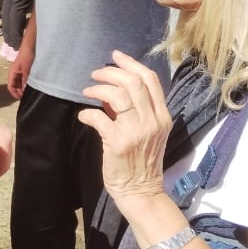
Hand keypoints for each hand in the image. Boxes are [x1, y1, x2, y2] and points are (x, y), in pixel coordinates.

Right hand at [7, 45, 32, 98]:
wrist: (30, 46)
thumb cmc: (26, 55)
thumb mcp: (26, 69)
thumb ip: (25, 80)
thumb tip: (24, 89)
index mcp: (12, 73)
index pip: (10, 86)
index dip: (14, 93)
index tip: (20, 98)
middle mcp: (14, 73)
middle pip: (14, 86)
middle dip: (19, 91)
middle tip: (26, 95)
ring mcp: (19, 72)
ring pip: (19, 83)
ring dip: (23, 87)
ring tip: (29, 91)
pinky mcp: (24, 70)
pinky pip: (23, 79)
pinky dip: (26, 83)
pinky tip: (31, 84)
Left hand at [78, 50, 172, 206]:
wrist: (141, 192)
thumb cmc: (143, 162)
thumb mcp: (149, 133)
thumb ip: (137, 110)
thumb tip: (113, 90)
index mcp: (163, 116)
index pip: (150, 79)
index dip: (131, 63)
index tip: (115, 56)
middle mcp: (152, 121)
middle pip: (133, 82)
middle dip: (111, 72)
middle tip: (95, 74)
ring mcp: (136, 131)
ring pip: (117, 95)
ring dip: (98, 89)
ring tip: (88, 92)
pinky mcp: (118, 143)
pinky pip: (99, 117)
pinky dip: (87, 113)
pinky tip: (84, 116)